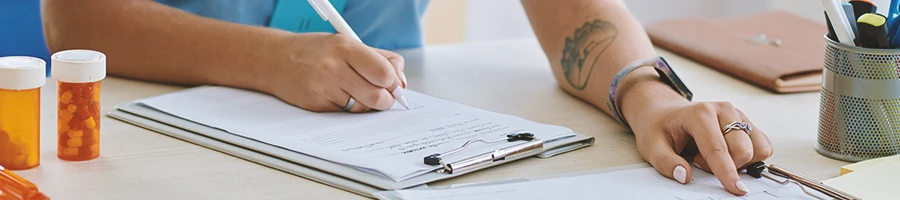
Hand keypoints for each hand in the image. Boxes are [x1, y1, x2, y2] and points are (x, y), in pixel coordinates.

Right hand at [264, 33, 405, 111]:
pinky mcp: (317, 105)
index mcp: (346, 47)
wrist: (276, 60)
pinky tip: (338, 94)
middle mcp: (334, 67)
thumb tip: (401, 84)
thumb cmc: (318, 51)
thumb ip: (380, 60)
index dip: (394, 82)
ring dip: (366, 104)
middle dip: (385, 99)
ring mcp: (323, 88)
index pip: (385, 73)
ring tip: (356, 91)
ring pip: (363, 108)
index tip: (392, 83)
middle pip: (377, 96)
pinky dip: (348, 108)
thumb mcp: (348, 43)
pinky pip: (346, 113)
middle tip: (383, 95)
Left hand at [618, 69, 772, 195]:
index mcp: (699, 113)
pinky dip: (749, 157)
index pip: (717, 148)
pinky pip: (763, 146)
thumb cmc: (659, 128)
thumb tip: (684, 176)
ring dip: (739, 161)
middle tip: (699, 160)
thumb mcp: (652, 147)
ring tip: (711, 156)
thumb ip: (666, 163)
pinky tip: (726, 153)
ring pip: (758, 149)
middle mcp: (723, 110)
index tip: (737, 189)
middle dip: (726, 166)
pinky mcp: (747, 122)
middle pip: (743, 150)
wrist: (663, 111)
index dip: (727, 172)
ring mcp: (738, 114)